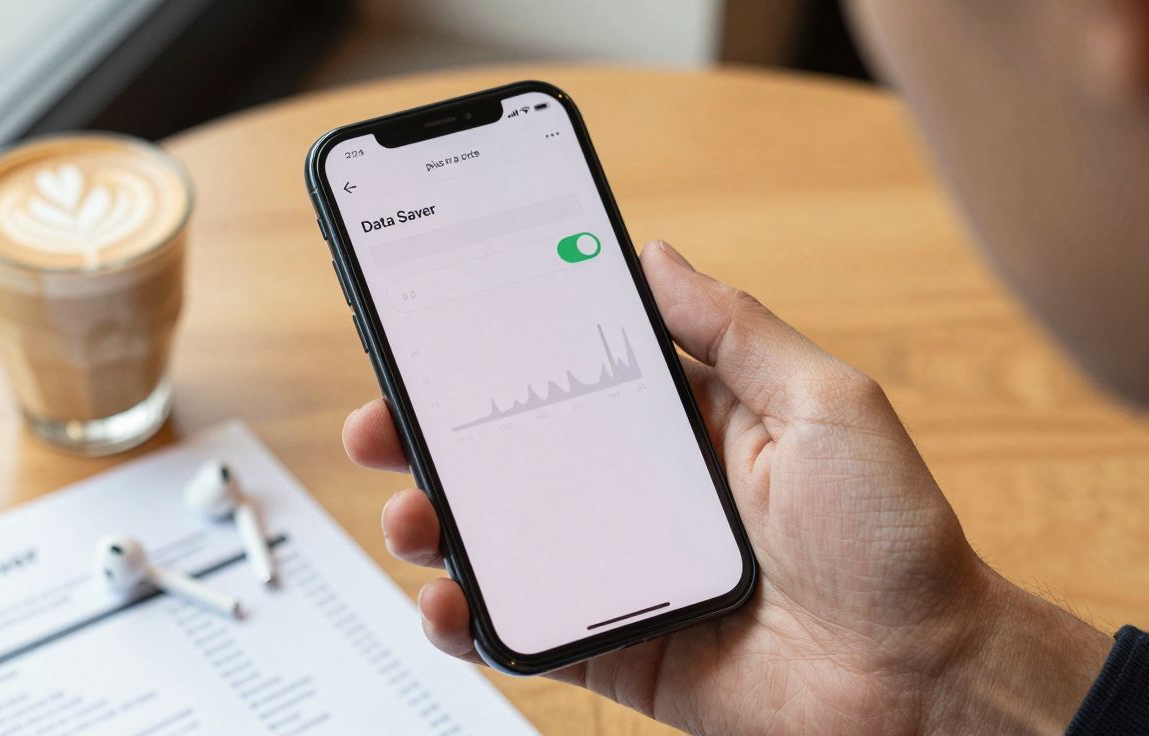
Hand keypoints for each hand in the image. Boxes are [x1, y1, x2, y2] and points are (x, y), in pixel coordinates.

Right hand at [344, 240, 1110, 733]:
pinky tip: (449, 599)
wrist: (921, 679)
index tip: (436, 338)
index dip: (497, 360)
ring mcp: (622, 573)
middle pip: (514, 460)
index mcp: (685, 428)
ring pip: (504, 542)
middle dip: (436, 442)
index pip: (568, 380)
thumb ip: (733, 330)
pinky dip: (473, 620)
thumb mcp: (825, 402)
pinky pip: (526, 631)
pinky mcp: (617, 646)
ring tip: (409, 518)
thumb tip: (655, 255)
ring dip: (437, 527)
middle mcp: (643, 495)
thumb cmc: (892, 539)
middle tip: (383, 427)